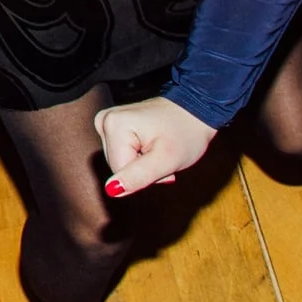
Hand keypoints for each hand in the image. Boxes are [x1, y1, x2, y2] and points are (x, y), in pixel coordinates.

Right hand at [96, 95, 217, 195]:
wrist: (196, 111)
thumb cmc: (185, 133)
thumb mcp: (166, 160)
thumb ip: (137, 176)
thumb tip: (110, 190)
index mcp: (114, 125)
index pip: (119, 173)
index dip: (144, 174)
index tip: (161, 159)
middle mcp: (105, 120)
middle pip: (117, 168)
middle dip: (142, 169)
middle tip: (162, 156)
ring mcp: (107, 122)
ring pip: (120, 163)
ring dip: (142, 165)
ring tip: (159, 149)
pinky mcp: (113, 126)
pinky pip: (121, 155)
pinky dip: (139, 157)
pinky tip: (152, 146)